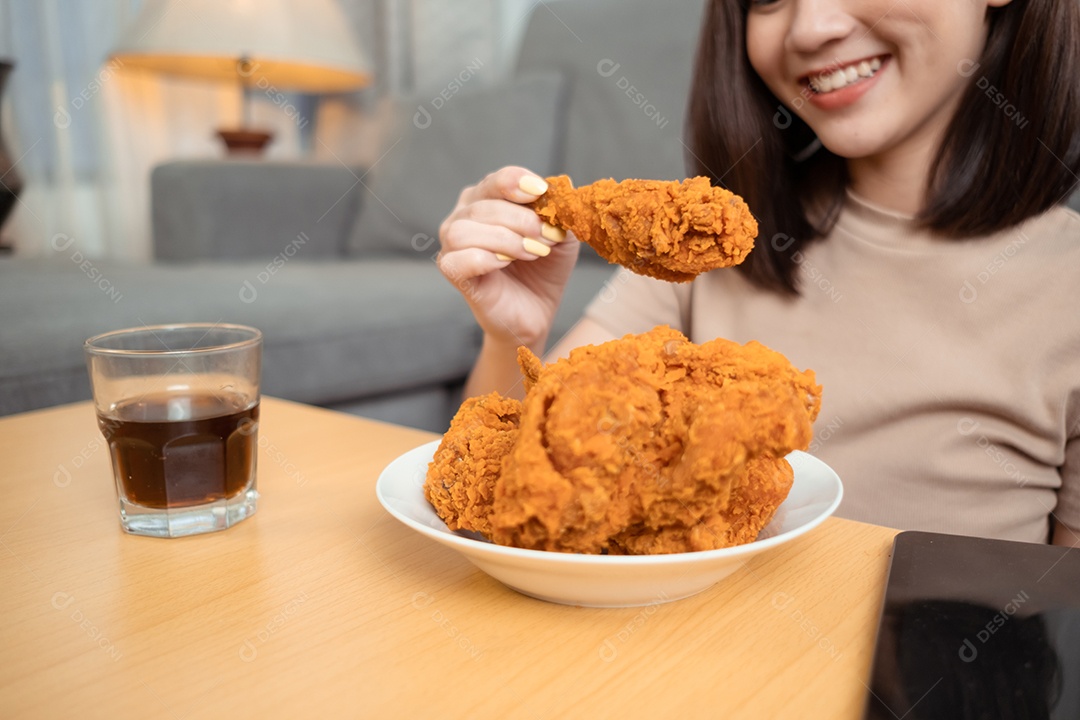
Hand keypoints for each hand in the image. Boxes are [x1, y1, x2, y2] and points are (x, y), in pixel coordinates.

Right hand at [438, 166, 578, 348]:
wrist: (536, 308)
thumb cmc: (543, 267)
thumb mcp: (560, 234)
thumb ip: (557, 212)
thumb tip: (555, 194)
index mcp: (487, 199)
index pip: (495, 181)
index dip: (515, 181)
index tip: (541, 191)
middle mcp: (463, 217)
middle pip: (481, 205)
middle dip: (520, 219)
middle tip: (546, 238)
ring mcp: (453, 245)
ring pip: (463, 231)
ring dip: (504, 240)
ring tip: (531, 253)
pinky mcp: (452, 272)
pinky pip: (457, 260)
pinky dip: (485, 258)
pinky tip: (506, 264)